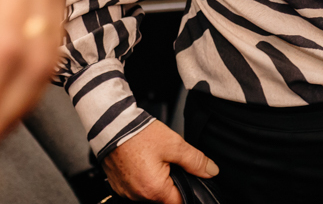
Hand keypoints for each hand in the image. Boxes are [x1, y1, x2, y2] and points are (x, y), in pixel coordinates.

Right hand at [103, 120, 218, 203]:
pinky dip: (143, 177)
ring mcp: (126, 192)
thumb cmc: (138, 134)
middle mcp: (138, 196)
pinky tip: (144, 162)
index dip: (189, 189)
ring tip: (155, 159)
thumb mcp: (174, 144)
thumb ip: (196, 161)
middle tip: (170, 162)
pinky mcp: (119, 186)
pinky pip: (137, 187)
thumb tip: (211, 171)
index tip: (190, 177)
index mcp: (154, 190)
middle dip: (172, 182)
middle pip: (165, 198)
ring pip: (150, 193)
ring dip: (157, 180)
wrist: (111, 125)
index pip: (180, 201)